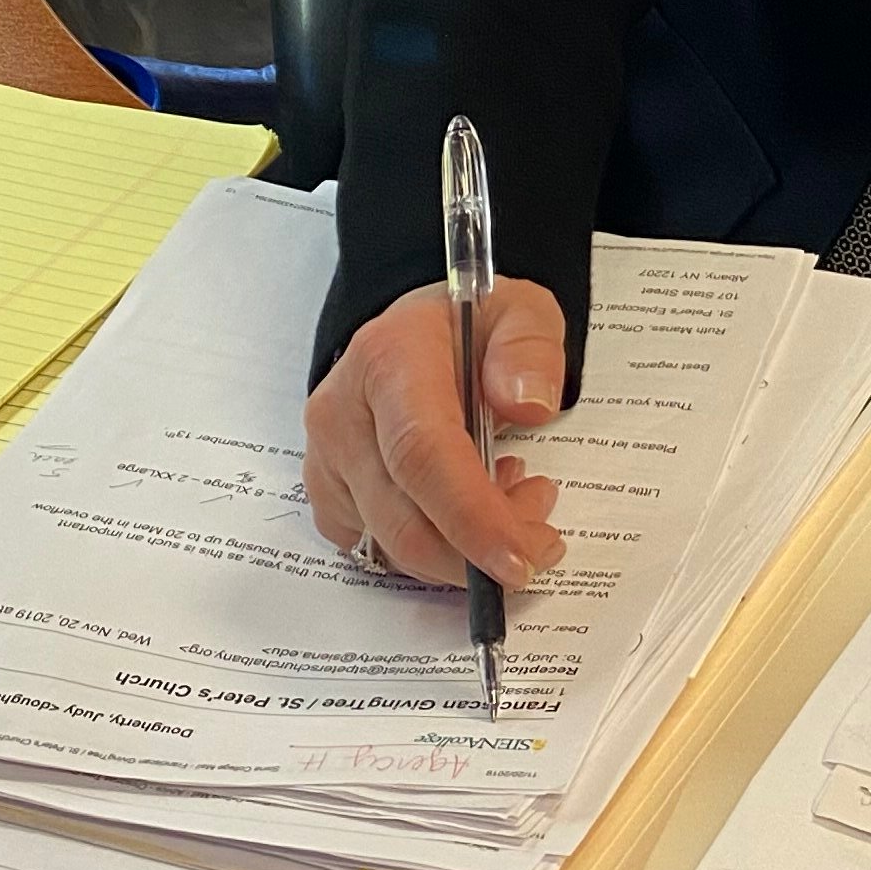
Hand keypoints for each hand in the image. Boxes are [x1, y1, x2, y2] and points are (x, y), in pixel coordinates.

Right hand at [304, 278, 568, 591]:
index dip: (471, 517)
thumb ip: (530, 349)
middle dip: (482, 551)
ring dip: (464, 550)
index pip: (422, 453)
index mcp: (389, 358)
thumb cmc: (467, 327)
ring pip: (395, 545)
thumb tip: (527, 403)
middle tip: (541, 539)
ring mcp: (329, 460)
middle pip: (405, 518)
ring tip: (514, 501)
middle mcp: (343, 411)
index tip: (519, 557)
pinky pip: (382, 551)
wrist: (417, 333)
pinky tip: (468, 511)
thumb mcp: (522, 311)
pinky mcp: (329, 496)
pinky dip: (435, 551)